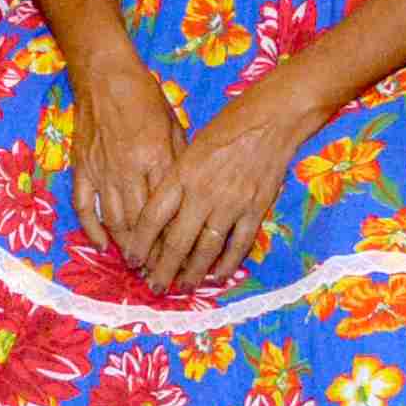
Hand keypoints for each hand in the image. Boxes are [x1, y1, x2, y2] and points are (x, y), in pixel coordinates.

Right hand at [69, 54, 181, 277]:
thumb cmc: (145, 98)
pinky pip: (83, 206)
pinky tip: (101, 244)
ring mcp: (102, 170)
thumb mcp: (173, 125)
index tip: (180, 259)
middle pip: (140, 224)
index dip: (173, 240)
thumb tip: (191, 194)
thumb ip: (180, 160)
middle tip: (157, 272)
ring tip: (135, 263)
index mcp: (156, 157)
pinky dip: (92, 229)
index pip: (167, 211)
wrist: (104, 75)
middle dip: (150, 253)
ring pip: (113, 220)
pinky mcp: (81, 167)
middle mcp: (129, 169)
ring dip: (124, 246)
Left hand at [126, 93, 309, 297]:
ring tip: (182, 287)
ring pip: (206, 249)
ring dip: (192, 273)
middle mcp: (203, 192)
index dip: (140, 244)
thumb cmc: (229, 124)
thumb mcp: (192, 144)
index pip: (153, 217)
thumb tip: (160, 211)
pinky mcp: (255, 209)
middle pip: (176, 241)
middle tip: (154, 287)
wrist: (272, 117)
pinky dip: (227, 264)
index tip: (133, 260)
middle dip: (163, 269)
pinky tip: (218, 276)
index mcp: (182, 173)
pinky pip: (239, 245)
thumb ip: (178, 177)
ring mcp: (231, 203)